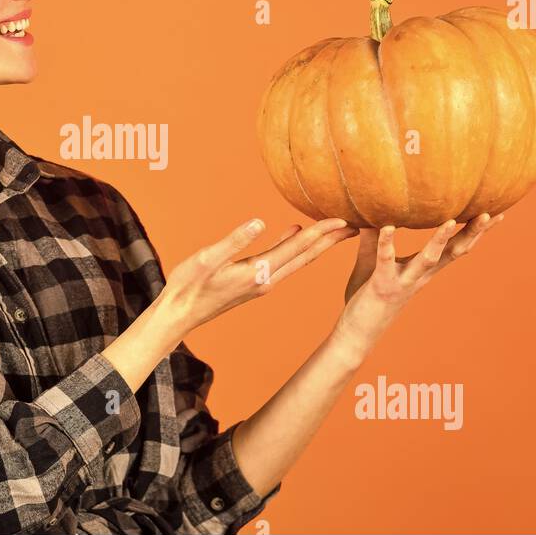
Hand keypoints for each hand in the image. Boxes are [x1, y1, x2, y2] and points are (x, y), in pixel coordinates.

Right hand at [154, 216, 359, 332]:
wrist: (180, 314)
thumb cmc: (189, 286)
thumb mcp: (208, 259)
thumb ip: (235, 240)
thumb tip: (261, 222)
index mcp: (259, 272)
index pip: (298, 248)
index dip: (322, 233)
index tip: (344, 220)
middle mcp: (266, 279)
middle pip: (306, 256)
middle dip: (331, 241)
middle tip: (356, 226)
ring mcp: (261, 283)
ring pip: (296, 260)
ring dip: (317, 245)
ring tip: (335, 231)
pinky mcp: (253, 283)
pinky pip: (281, 262)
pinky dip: (292, 247)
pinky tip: (292, 235)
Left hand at [343, 212, 504, 307]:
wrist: (358, 331)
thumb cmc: (368, 296)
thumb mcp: (374, 261)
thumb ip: (376, 237)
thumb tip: (377, 209)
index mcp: (424, 269)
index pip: (456, 247)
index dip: (475, 232)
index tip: (494, 213)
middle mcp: (420, 275)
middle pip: (453, 252)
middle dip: (473, 233)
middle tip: (490, 213)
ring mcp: (404, 281)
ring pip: (429, 259)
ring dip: (440, 239)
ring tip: (452, 220)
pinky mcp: (382, 285)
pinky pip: (385, 261)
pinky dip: (386, 243)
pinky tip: (387, 227)